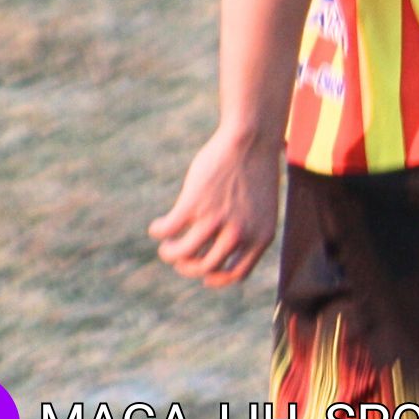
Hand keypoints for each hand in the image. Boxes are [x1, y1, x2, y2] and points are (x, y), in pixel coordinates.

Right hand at [148, 130, 279, 286]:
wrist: (251, 139)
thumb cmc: (256, 170)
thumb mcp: (261, 207)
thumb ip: (248, 230)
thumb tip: (222, 250)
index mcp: (260, 236)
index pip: (236, 274)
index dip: (217, 278)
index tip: (204, 275)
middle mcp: (240, 234)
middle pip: (205, 268)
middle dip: (187, 267)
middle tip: (179, 257)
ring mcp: (215, 221)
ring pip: (182, 255)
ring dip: (169, 253)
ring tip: (166, 245)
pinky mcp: (193, 205)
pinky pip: (167, 230)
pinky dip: (159, 231)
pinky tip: (158, 226)